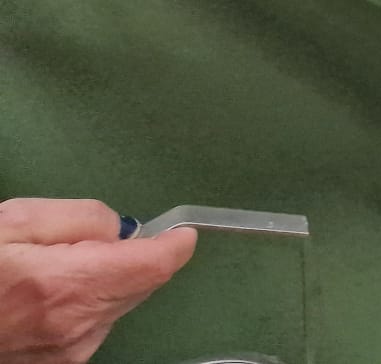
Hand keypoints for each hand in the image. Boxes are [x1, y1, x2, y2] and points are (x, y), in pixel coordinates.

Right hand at [0, 198, 196, 363]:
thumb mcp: (15, 220)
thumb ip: (82, 216)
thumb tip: (121, 228)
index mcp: (68, 287)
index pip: (154, 266)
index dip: (173, 242)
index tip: (179, 230)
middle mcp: (76, 328)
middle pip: (141, 284)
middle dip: (129, 256)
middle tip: (80, 242)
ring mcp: (68, 352)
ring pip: (118, 303)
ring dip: (106, 280)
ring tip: (53, 269)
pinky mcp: (60, 363)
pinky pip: (94, 323)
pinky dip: (86, 302)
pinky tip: (49, 294)